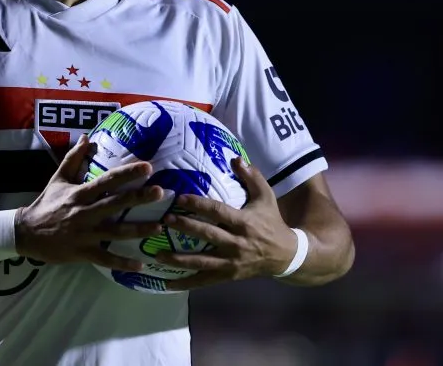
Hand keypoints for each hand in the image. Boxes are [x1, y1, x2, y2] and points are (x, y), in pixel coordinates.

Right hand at [15, 135, 165, 271]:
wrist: (25, 233)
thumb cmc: (46, 204)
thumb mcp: (58, 179)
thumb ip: (73, 158)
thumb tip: (86, 137)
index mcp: (80, 193)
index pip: (107, 180)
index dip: (127, 173)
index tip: (147, 167)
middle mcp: (84, 212)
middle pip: (115, 204)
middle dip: (138, 198)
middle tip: (160, 192)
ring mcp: (84, 234)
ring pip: (115, 232)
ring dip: (138, 230)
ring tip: (159, 227)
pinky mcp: (82, 252)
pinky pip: (105, 259)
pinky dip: (122, 263)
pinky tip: (140, 265)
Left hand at [156, 157, 296, 290]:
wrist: (286, 255)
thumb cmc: (272, 222)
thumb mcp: (266, 196)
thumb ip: (252, 176)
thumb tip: (235, 158)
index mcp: (244, 222)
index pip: (218, 212)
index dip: (198, 205)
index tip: (180, 199)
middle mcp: (236, 243)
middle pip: (207, 235)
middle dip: (185, 228)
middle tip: (164, 220)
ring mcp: (231, 262)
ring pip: (202, 262)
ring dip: (178, 259)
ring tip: (157, 254)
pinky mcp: (228, 276)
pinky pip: (204, 281)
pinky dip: (186, 283)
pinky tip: (167, 284)